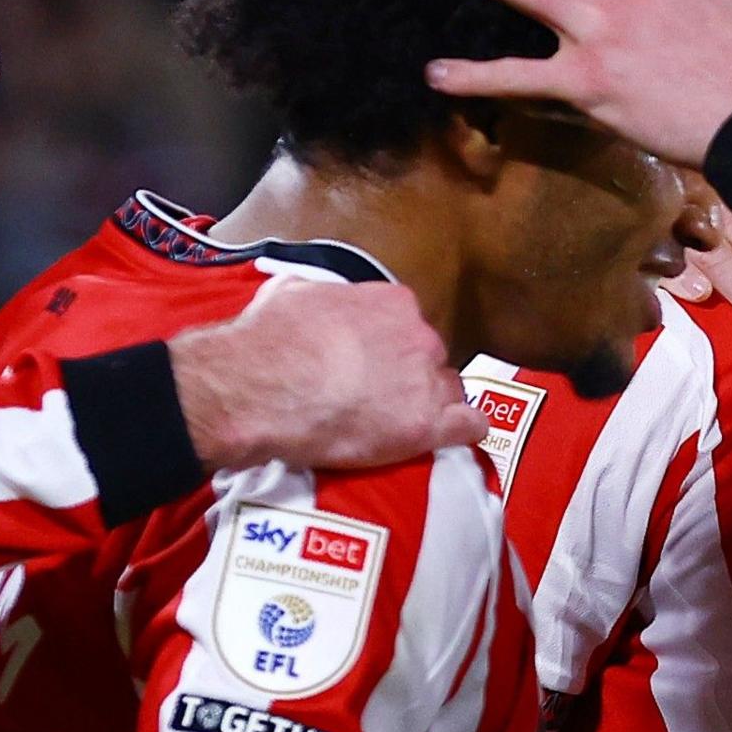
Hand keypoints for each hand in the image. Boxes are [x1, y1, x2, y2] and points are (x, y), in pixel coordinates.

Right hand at [172, 279, 483, 471]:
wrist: (262, 388)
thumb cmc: (270, 340)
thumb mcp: (291, 293)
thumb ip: (317, 294)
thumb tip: (308, 295)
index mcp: (393, 303)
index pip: (408, 325)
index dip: (390, 349)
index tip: (372, 365)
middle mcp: (419, 337)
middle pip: (430, 359)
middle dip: (410, 377)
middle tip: (379, 398)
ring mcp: (426, 382)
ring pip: (450, 392)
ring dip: (433, 406)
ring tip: (402, 424)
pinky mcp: (427, 426)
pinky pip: (469, 426)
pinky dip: (462, 433)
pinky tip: (447, 439)